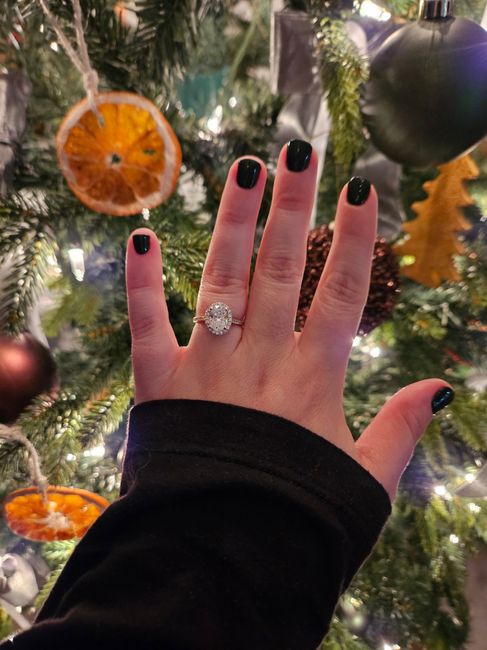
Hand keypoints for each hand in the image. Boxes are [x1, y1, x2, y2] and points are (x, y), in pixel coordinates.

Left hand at [125, 140, 453, 501]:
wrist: (225, 555)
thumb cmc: (299, 516)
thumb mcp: (365, 479)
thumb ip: (402, 429)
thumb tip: (441, 387)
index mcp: (312, 378)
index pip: (340, 291)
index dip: (354, 239)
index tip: (363, 189)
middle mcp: (260, 359)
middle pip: (280, 267)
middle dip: (293, 205)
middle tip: (298, 150)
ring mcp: (207, 367)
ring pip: (221, 280)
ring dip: (231, 222)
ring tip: (242, 169)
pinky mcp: (159, 384)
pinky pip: (148, 325)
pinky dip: (142, 283)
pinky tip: (141, 238)